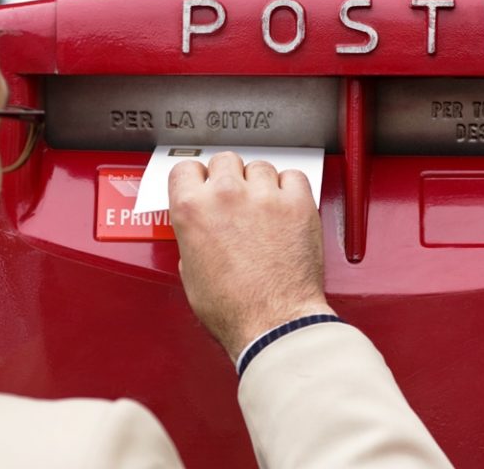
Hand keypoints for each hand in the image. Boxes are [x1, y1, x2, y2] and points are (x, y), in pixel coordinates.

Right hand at [168, 152, 334, 360]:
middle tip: (235, 199)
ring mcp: (264, 196)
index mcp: (192, 209)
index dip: (196, 179)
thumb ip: (192, 238)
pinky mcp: (297, 203)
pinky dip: (290, 188)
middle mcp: (227, 195)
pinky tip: (285, 205)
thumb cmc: (234, 309)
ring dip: (260, 183)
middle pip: (225, 160)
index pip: (186, 168)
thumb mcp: (190, 273)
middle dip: (229, 177)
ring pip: (259, 166)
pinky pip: (293, 176)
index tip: (204, 185)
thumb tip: (200, 230)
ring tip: (263, 208)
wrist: (273, 323)